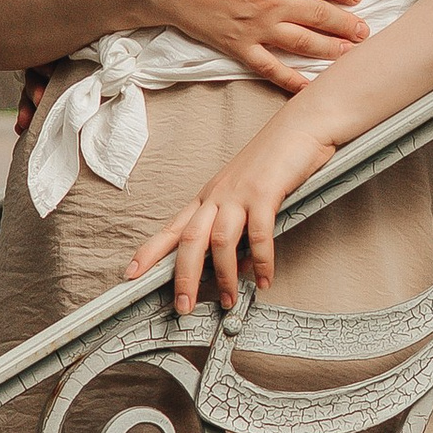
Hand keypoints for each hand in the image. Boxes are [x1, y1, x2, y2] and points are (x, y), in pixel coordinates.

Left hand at [127, 100, 334, 312]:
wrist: (301, 125)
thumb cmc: (275, 159)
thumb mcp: (246, 193)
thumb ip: (237, 227)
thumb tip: (236, 265)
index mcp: (209, 196)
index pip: (172, 227)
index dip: (150, 251)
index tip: (131, 273)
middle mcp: (217, 196)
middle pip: (189, 240)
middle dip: (183, 276)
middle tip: (183, 307)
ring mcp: (239, 194)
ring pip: (219, 241)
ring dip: (224, 275)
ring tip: (228, 300)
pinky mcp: (265, 194)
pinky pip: (258, 235)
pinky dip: (260, 262)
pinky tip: (264, 280)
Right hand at [129, 0, 367, 90]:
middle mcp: (269, 2)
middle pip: (319, 15)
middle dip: (346, 24)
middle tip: (365, 31)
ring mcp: (255, 28)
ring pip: (303, 42)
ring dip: (331, 50)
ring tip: (352, 55)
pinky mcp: (238, 47)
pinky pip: (270, 68)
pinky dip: (291, 80)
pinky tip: (310, 87)